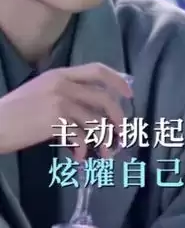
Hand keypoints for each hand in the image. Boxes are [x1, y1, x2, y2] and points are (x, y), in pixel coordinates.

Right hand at [0, 63, 132, 159]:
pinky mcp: (55, 120)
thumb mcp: (40, 94)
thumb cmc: (13, 113)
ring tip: (105, 153)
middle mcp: (63, 84)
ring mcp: (60, 101)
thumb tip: (93, 120)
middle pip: (105, 98)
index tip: (129, 95)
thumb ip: (66, 98)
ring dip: (104, 140)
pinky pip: (81, 136)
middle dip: (118, 118)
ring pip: (97, 121)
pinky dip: (83, 149)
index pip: (97, 70)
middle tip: (121, 133)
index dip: (117, 81)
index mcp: (59, 74)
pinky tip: (79, 157)